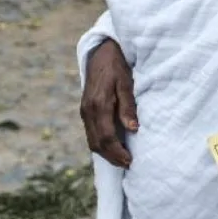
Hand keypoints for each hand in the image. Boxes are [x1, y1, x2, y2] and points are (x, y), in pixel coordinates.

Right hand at [80, 39, 137, 168]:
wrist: (100, 53)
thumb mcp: (126, 83)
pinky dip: (100, 144)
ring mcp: (85, 111)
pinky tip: (112, 148)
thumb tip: (133, 129)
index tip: (130, 161)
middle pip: (97, 143)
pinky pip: (91, 133)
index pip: (106, 136)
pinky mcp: (85, 111)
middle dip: (112, 157)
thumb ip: (128, 106)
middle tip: (128, 165)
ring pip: (92, 140)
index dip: (118, 151)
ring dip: (105, 154)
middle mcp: (88, 111)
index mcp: (98, 105)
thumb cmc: (117, 67)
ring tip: (121, 160)